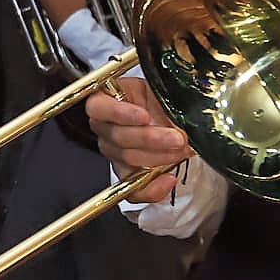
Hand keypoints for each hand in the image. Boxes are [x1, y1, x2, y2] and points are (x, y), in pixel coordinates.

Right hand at [84, 77, 186, 201]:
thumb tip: (176, 111)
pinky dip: (153, 188)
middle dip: (150, 139)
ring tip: (182, 150)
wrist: (168, 116)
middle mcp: (104, 127)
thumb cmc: (158, 99)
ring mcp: (113, 151)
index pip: (97, 107)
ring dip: (159, 157)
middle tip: (177, 138)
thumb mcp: (159, 90)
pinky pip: (132, 188)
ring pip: (128, 159)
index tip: (145, 115)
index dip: (119, 113)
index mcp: (105, 100)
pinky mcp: (126, 173)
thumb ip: (160, 98)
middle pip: (116, 136)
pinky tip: (168, 179)